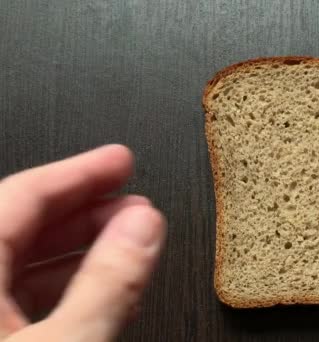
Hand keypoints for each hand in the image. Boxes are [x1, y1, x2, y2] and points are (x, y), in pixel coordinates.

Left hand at [0, 145, 165, 341]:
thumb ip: (106, 283)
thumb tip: (143, 225)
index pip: (23, 196)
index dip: (81, 173)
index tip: (122, 161)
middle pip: (23, 226)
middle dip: (88, 210)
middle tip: (135, 203)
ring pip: (24, 265)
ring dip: (83, 251)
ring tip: (131, 243)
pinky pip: (22, 301)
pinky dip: (68, 290)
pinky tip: (106, 295)